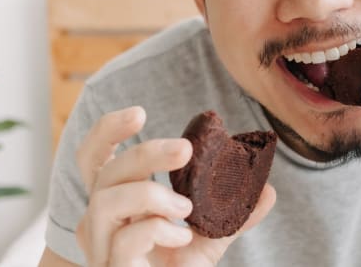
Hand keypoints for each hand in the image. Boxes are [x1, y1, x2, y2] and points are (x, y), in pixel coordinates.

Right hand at [75, 106, 275, 266]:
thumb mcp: (210, 236)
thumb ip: (234, 212)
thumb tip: (268, 190)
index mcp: (117, 202)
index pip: (92, 159)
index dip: (107, 131)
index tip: (140, 113)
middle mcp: (99, 221)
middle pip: (104, 172)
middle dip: (146, 152)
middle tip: (185, 148)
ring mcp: (101, 247)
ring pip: (106, 201)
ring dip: (151, 194)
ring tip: (187, 207)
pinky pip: (124, 239)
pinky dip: (158, 229)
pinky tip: (183, 236)